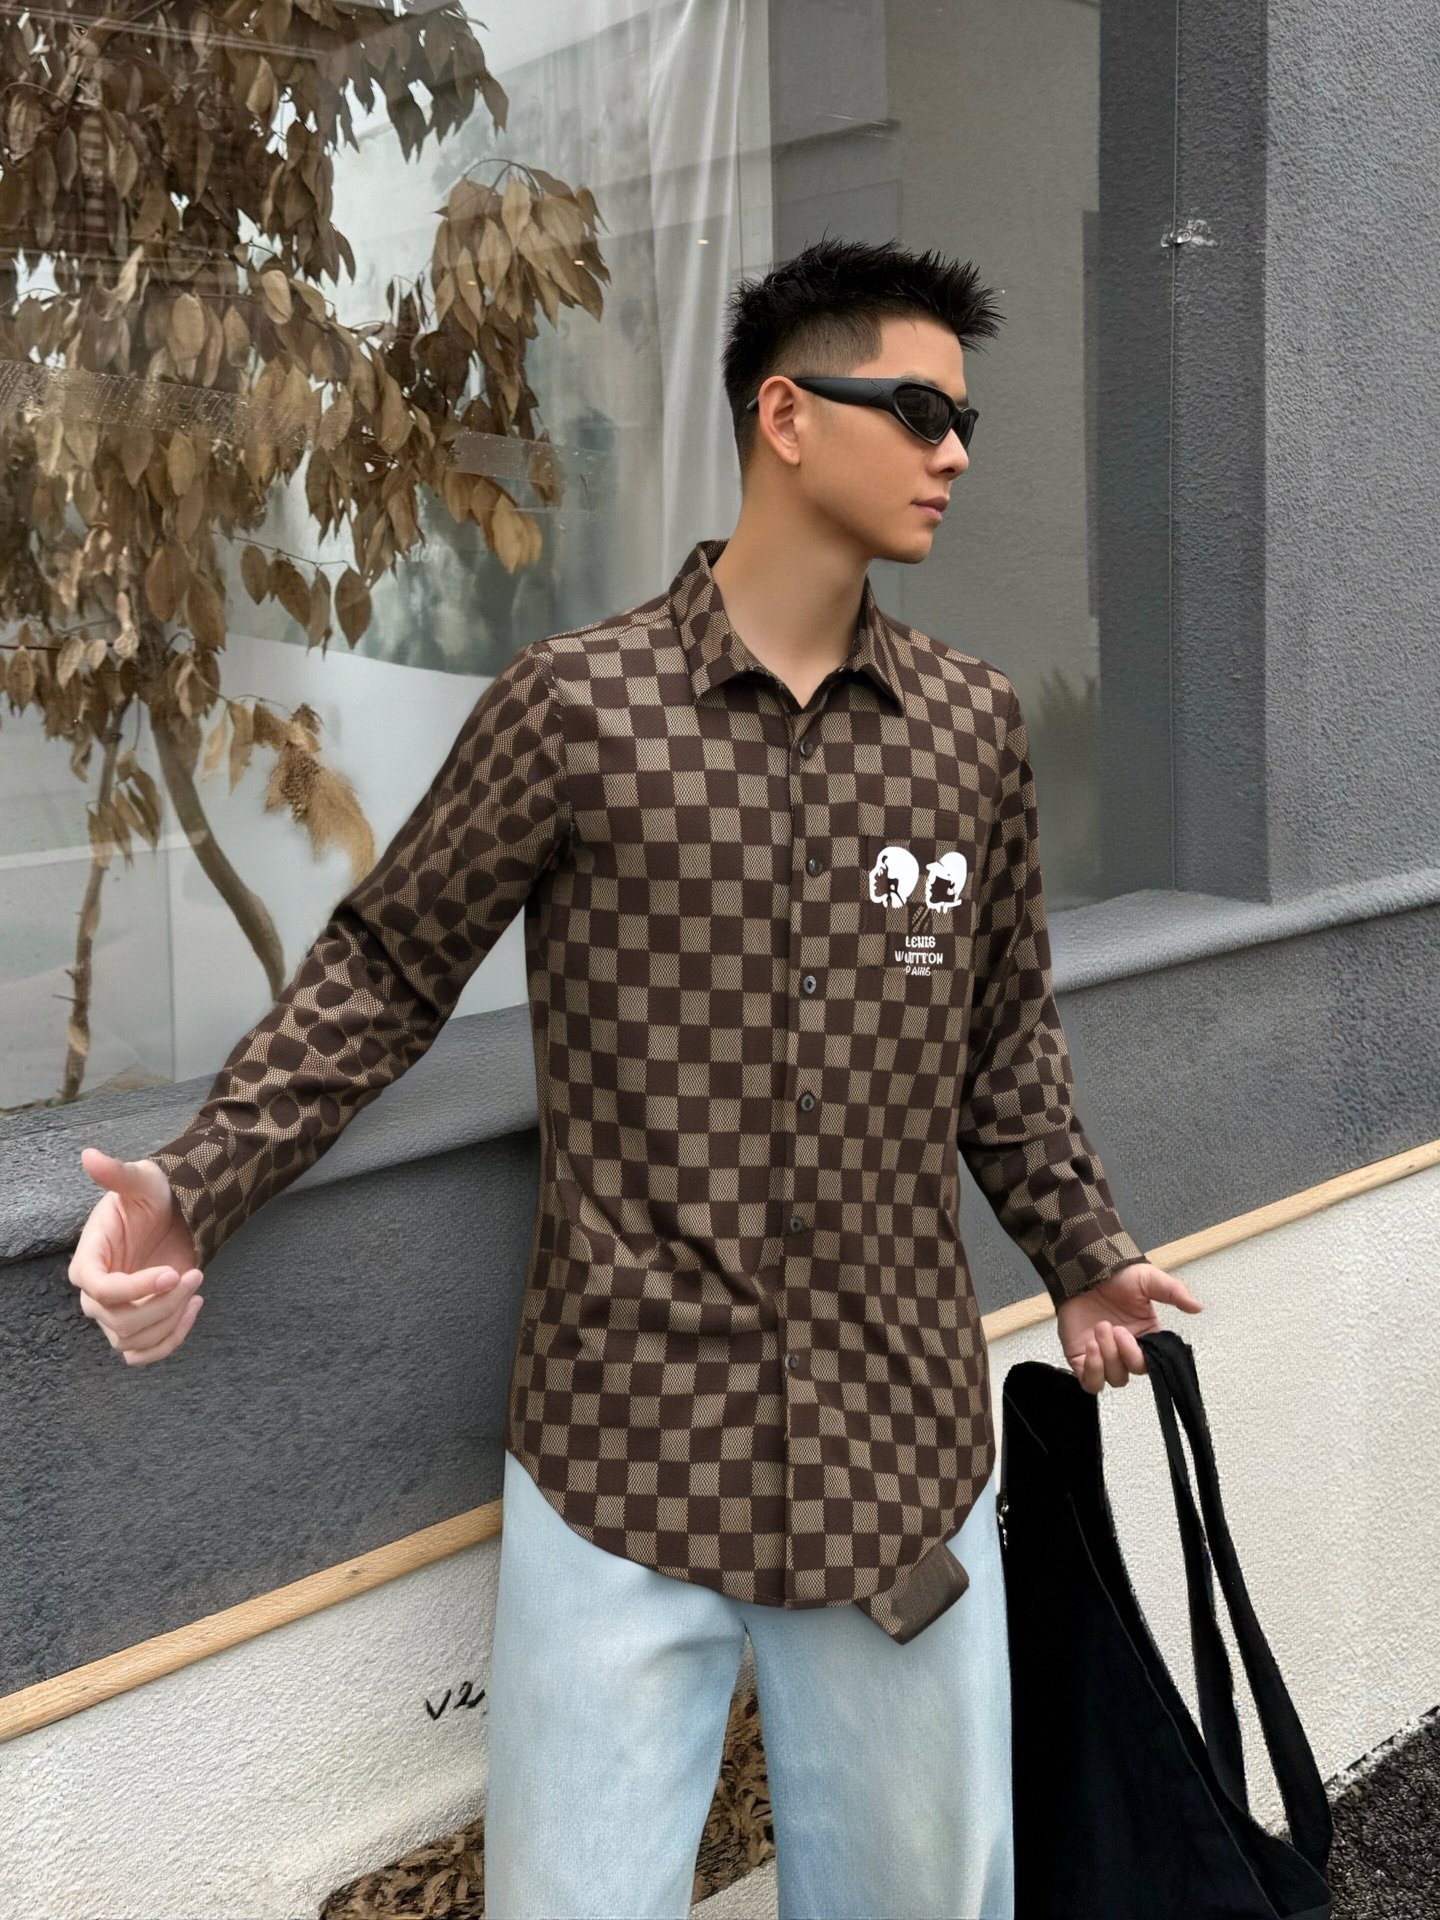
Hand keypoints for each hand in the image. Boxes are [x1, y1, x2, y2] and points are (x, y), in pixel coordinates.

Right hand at [69, 1149, 204, 1366]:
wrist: (174, 1213)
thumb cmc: (153, 1196)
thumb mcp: (140, 1181)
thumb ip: (116, 1174)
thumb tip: (89, 1156)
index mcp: (88, 1261)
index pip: (100, 1291)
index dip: (134, 1289)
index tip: (172, 1272)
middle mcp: (97, 1294)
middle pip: (120, 1322)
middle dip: (163, 1304)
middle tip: (194, 1275)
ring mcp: (118, 1312)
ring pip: (134, 1341)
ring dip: (171, 1322)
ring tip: (195, 1284)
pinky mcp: (141, 1323)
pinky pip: (145, 1353)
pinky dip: (170, 1341)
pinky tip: (194, 1307)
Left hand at [1054, 1260, 1202, 1394]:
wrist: (1083, 1270)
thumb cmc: (1115, 1276)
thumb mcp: (1148, 1279)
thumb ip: (1174, 1292)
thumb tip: (1197, 1307)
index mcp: (1146, 1337)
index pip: (1151, 1362)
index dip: (1142, 1355)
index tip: (1134, 1336)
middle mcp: (1126, 1350)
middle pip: (1132, 1372)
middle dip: (1123, 1353)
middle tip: (1114, 1328)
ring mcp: (1104, 1357)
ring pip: (1113, 1379)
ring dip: (1107, 1359)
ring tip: (1099, 1330)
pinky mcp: (1082, 1359)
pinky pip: (1091, 1383)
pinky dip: (1092, 1371)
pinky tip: (1090, 1346)